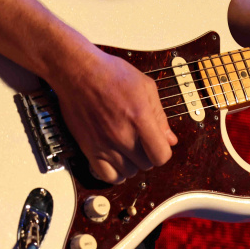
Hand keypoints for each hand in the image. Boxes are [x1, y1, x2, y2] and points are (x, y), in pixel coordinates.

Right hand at [47, 48, 177, 183]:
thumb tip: (170, 139)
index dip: (163, 151)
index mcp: (140, 118)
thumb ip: (160, 115)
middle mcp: (122, 135)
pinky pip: (107, 176)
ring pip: (129, 172)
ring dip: (133, 163)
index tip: (159, 144)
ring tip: (129, 148)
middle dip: (148, 154)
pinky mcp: (89, 148)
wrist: (78, 72)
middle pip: (146, 164)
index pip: (161, 155)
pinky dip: (116, 173)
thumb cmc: (110, 73)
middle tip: (143, 141)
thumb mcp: (145, 86)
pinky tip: (117, 161)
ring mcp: (104, 144)